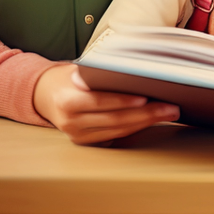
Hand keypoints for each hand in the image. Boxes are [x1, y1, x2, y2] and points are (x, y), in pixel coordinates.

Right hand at [33, 63, 179, 144]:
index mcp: (68, 100)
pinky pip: (115, 136)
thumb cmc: (68, 77)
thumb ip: (101, 75)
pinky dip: (135, 127)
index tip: (146, 96)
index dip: (124, 101)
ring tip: (168, 113)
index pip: (101, 101)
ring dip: (146, 122)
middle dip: (146, 114)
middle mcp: (71, 122)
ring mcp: (77, 135)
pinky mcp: (85, 142)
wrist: (43, 95)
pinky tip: (152, 120)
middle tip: (171, 107)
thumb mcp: (79, 71)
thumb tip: (138, 74)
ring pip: (118, 130)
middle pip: (114, 120)